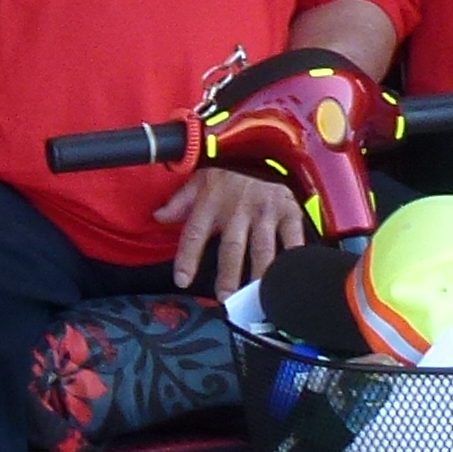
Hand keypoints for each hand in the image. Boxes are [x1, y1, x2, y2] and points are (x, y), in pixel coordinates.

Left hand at [159, 163, 302, 296]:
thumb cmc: (227, 177)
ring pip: (262, 247)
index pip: (194, 233)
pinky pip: (293, 238)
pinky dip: (294, 257)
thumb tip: (158, 216)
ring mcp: (264, 211)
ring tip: (258, 295)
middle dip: (228, 274)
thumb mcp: (198, 182)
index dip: (187, 258)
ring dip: (260, 273)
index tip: (182, 281)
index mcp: (211, 201)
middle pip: (231, 246)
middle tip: (225, 297)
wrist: (263, 154)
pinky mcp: (289, 212)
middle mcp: (238, 208)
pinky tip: (290, 274)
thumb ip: (179, 202)